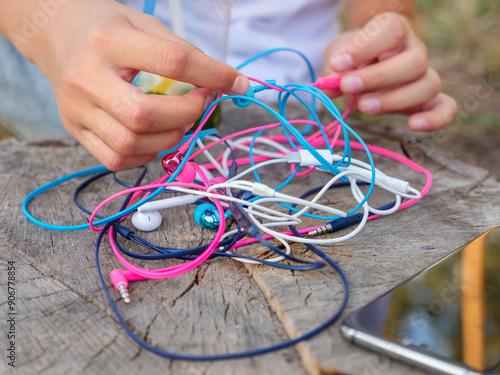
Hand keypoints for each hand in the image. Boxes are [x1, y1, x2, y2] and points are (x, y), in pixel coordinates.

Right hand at [15, 0, 247, 169]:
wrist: (56, 34)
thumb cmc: (107, 28)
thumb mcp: (144, 25)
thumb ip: (183, 53)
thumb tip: (228, 83)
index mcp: (107, 41)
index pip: (171, 61)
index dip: (212, 75)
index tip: (235, 83)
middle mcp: (87, 78)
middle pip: (144, 114)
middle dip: (186, 114)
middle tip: (201, 103)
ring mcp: (76, 109)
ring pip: (130, 143)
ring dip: (170, 138)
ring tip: (181, 121)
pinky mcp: (74, 129)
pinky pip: (116, 159)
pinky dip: (146, 154)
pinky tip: (156, 137)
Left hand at [323, 12, 456, 131]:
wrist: (367, 62)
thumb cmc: (353, 58)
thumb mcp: (338, 58)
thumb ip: (333, 73)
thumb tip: (328, 88)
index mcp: (394, 30)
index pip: (391, 31)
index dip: (364, 48)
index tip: (338, 64)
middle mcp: (415, 50)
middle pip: (414, 62)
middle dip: (378, 78)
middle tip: (349, 86)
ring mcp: (424, 75)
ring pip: (428, 84)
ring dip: (394, 99)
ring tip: (364, 106)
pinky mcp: (428, 99)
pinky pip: (445, 107)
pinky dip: (435, 119)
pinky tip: (414, 125)